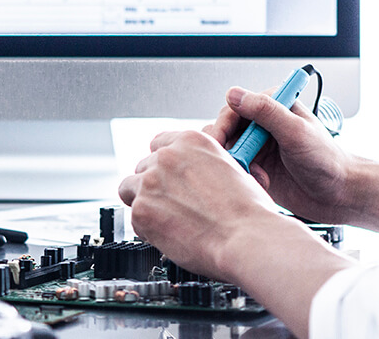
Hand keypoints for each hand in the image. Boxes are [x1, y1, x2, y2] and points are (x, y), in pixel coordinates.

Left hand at [118, 130, 277, 279]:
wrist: (245, 238)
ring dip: (145, 202)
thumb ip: (201, 166)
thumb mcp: (229, 169)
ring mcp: (150, 182)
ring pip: (131, 188)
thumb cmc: (247, 211)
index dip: (164, 165)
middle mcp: (167, 156)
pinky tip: (170, 235)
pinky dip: (147, 228)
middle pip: (144, 167)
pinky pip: (134, 217)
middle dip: (155, 185)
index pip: (159, 145)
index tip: (168, 178)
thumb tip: (190, 177)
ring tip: (167, 220)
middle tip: (172, 205)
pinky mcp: (141, 210)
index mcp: (191, 141)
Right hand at [208, 87, 355, 225]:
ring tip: (253, 174)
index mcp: (273, 105)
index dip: (223, 124)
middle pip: (225, 129)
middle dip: (226, 146)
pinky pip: (235, 168)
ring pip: (227, 149)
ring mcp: (258, 145)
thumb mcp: (296, 132)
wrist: (339, 194)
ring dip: (236, 163)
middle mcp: (262, 123)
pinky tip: (259, 182)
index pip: (235, 108)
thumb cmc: (327, 160)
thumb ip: (266, 112)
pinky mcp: (256, 167)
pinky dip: (241, 176)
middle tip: (232, 162)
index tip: (218, 141)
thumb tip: (235, 95)